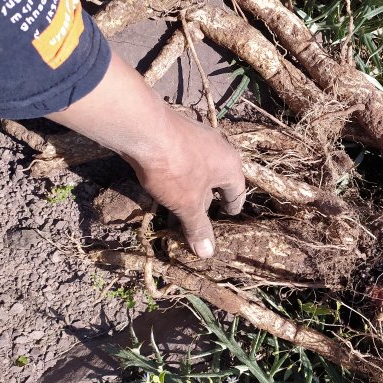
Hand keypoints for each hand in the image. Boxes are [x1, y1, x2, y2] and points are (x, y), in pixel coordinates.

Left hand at [128, 109, 245, 257]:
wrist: (145, 128)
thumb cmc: (175, 169)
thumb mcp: (187, 204)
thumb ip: (198, 227)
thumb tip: (208, 253)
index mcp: (230, 166)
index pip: (237, 192)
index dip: (232, 207)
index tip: (229, 215)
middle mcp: (219, 148)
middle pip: (217, 179)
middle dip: (208, 199)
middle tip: (201, 215)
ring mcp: (197, 137)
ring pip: (198, 168)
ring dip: (191, 187)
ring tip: (180, 203)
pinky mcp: (177, 132)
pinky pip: (183, 158)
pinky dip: (178, 174)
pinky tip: (165, 183)